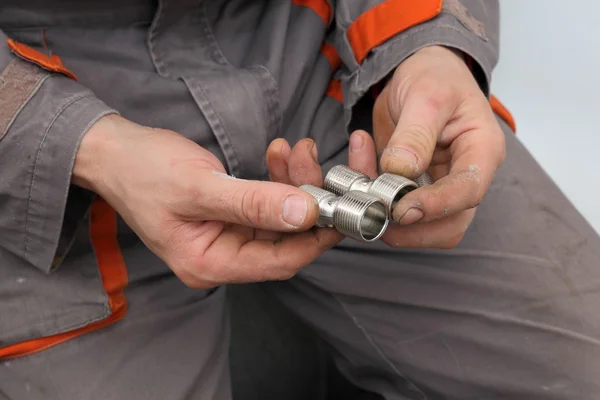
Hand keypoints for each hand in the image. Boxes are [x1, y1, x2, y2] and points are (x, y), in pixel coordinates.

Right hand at [73, 115, 343, 287]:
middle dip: (306, 201)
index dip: (314, 238)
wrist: (113, 151)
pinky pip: (265, 204)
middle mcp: (221, 258)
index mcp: (209, 264)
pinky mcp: (229, 217)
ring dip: (294, 184)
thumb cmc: (143, 170)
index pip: (277, 262)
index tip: (339, 206)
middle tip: (313, 162)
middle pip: (284, 242)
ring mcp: (225, 238)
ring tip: (296, 149)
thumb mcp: (199, 186)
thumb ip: (252, 203)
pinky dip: (277, 180)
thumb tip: (305, 213)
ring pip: (279, 220)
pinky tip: (280, 153)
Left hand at [368, 45, 505, 247]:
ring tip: (361, 182)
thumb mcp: (425, 95)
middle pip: (450, 225)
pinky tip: (359, 168)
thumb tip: (401, 171)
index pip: (468, 192)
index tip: (401, 209)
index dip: (436, 206)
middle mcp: (466, 176)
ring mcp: (441, 187)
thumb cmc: (434, 76)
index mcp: (482, 150)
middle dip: (410, 227)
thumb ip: (415, 134)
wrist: (419, 72)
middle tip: (373, 208)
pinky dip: (374, 200)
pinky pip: (396, 210)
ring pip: (423, 228)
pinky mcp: (416, 191)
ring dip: (387, 218)